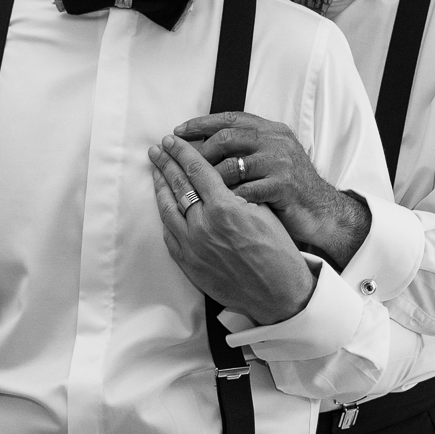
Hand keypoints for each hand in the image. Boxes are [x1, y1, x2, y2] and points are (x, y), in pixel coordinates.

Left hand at [148, 135, 316, 325]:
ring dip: (161, 187)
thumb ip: (238, 191)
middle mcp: (204, 224)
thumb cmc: (279, 252)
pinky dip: (165, 214)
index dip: (183, 152)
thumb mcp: (264, 212)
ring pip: (168, 208)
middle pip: (178, 185)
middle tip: (157, 149)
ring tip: (156, 171)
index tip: (173, 140)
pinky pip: (170, 233)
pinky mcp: (188, 263)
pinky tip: (164, 204)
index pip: (197, 169)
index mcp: (224, 207)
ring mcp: (192, 245)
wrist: (278, 293)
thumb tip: (220, 174)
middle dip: (166, 163)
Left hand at [173, 112, 371, 269]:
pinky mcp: (283, 185)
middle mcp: (277, 141)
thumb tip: (201, 144)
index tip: (178, 132)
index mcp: (272, 130)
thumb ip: (246, 147)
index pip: (230, 118)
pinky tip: (216, 209)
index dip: (201, 123)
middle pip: (227, 138)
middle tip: (181, 165)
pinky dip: (227, 200)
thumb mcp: (271, 158)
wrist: (322, 211)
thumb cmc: (289, 187)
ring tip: (195, 191)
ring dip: (210, 181)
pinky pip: (244, 191)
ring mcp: (281, 162)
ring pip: (231, 166)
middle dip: (199, 152)